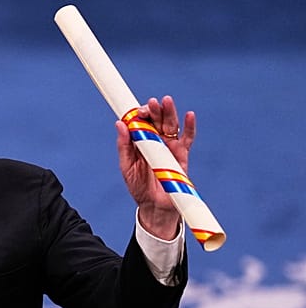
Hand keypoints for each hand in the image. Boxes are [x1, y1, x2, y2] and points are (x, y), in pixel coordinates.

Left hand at [115, 95, 194, 239]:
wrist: (154, 205)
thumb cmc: (138, 186)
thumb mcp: (126, 166)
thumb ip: (123, 145)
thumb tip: (119, 124)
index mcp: (140, 141)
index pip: (141, 121)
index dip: (140, 113)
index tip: (137, 110)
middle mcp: (156, 140)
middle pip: (156, 120)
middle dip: (154, 110)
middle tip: (151, 104)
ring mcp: (170, 146)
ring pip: (171, 125)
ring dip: (169, 113)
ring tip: (166, 102)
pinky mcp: (182, 154)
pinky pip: (187, 138)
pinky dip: (189, 127)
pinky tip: (189, 115)